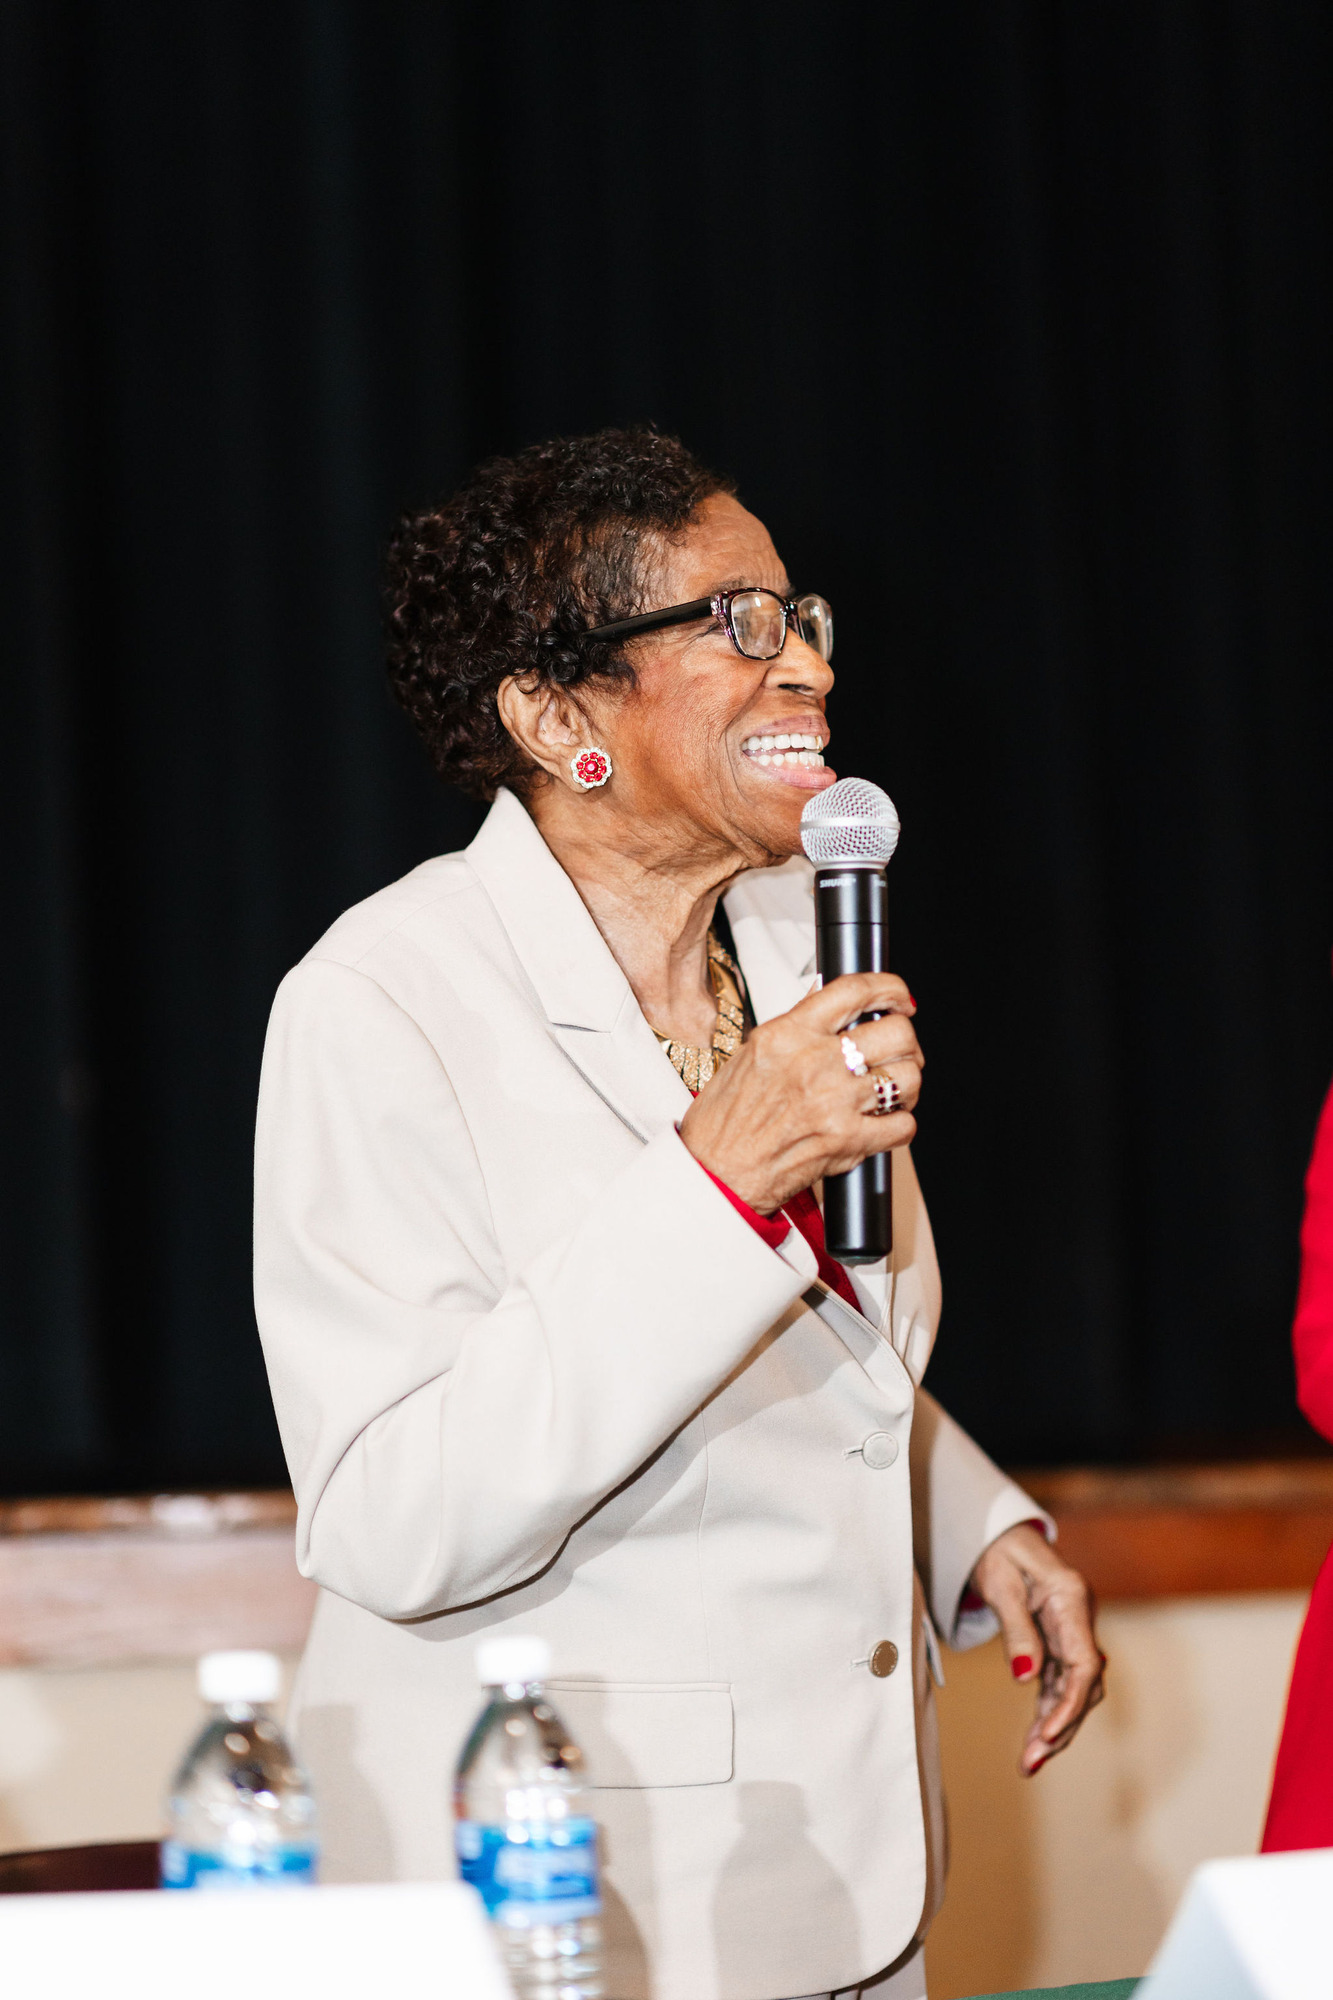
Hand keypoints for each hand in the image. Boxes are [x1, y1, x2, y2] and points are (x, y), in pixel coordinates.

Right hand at [678, 971, 921, 1214]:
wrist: (715, 1173)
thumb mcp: (751, 1054)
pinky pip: (903, 1126)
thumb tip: (827, 1000)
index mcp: (788, 1034)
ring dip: (907, 1085)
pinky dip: (900, 1125)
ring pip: (907, 1078)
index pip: (854, 991)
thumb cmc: (724, 1122)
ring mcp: (834, 1102)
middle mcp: (814, 1063)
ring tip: (890, 1092)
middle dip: (907, 1042)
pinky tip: (883, 1124)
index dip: (889, 988)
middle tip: (898, 1052)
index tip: (898, 998)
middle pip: (895, 1033)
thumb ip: (795, 1026)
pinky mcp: (847, 1142)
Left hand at [969, 1523, 1104, 1775]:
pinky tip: (1034, 1742)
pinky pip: (1057, 1685)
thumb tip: (1026, 1678)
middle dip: (1061, 1726)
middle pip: (1082, 1685)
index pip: (1085, 1663)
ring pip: (1072, 1691)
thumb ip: (1016, 1629)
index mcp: (1071, 1599)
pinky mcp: (1058, 1645)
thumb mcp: (1000, 1584)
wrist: (1000, 1536)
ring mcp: (1071, 1633)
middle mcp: (1079, 1620)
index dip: (1071, 1703)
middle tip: (1031, 1761)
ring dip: (1053, 1727)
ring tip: (1029, 1762)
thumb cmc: (999, 1552)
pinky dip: (1046, 1713)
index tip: (1048, 1734)